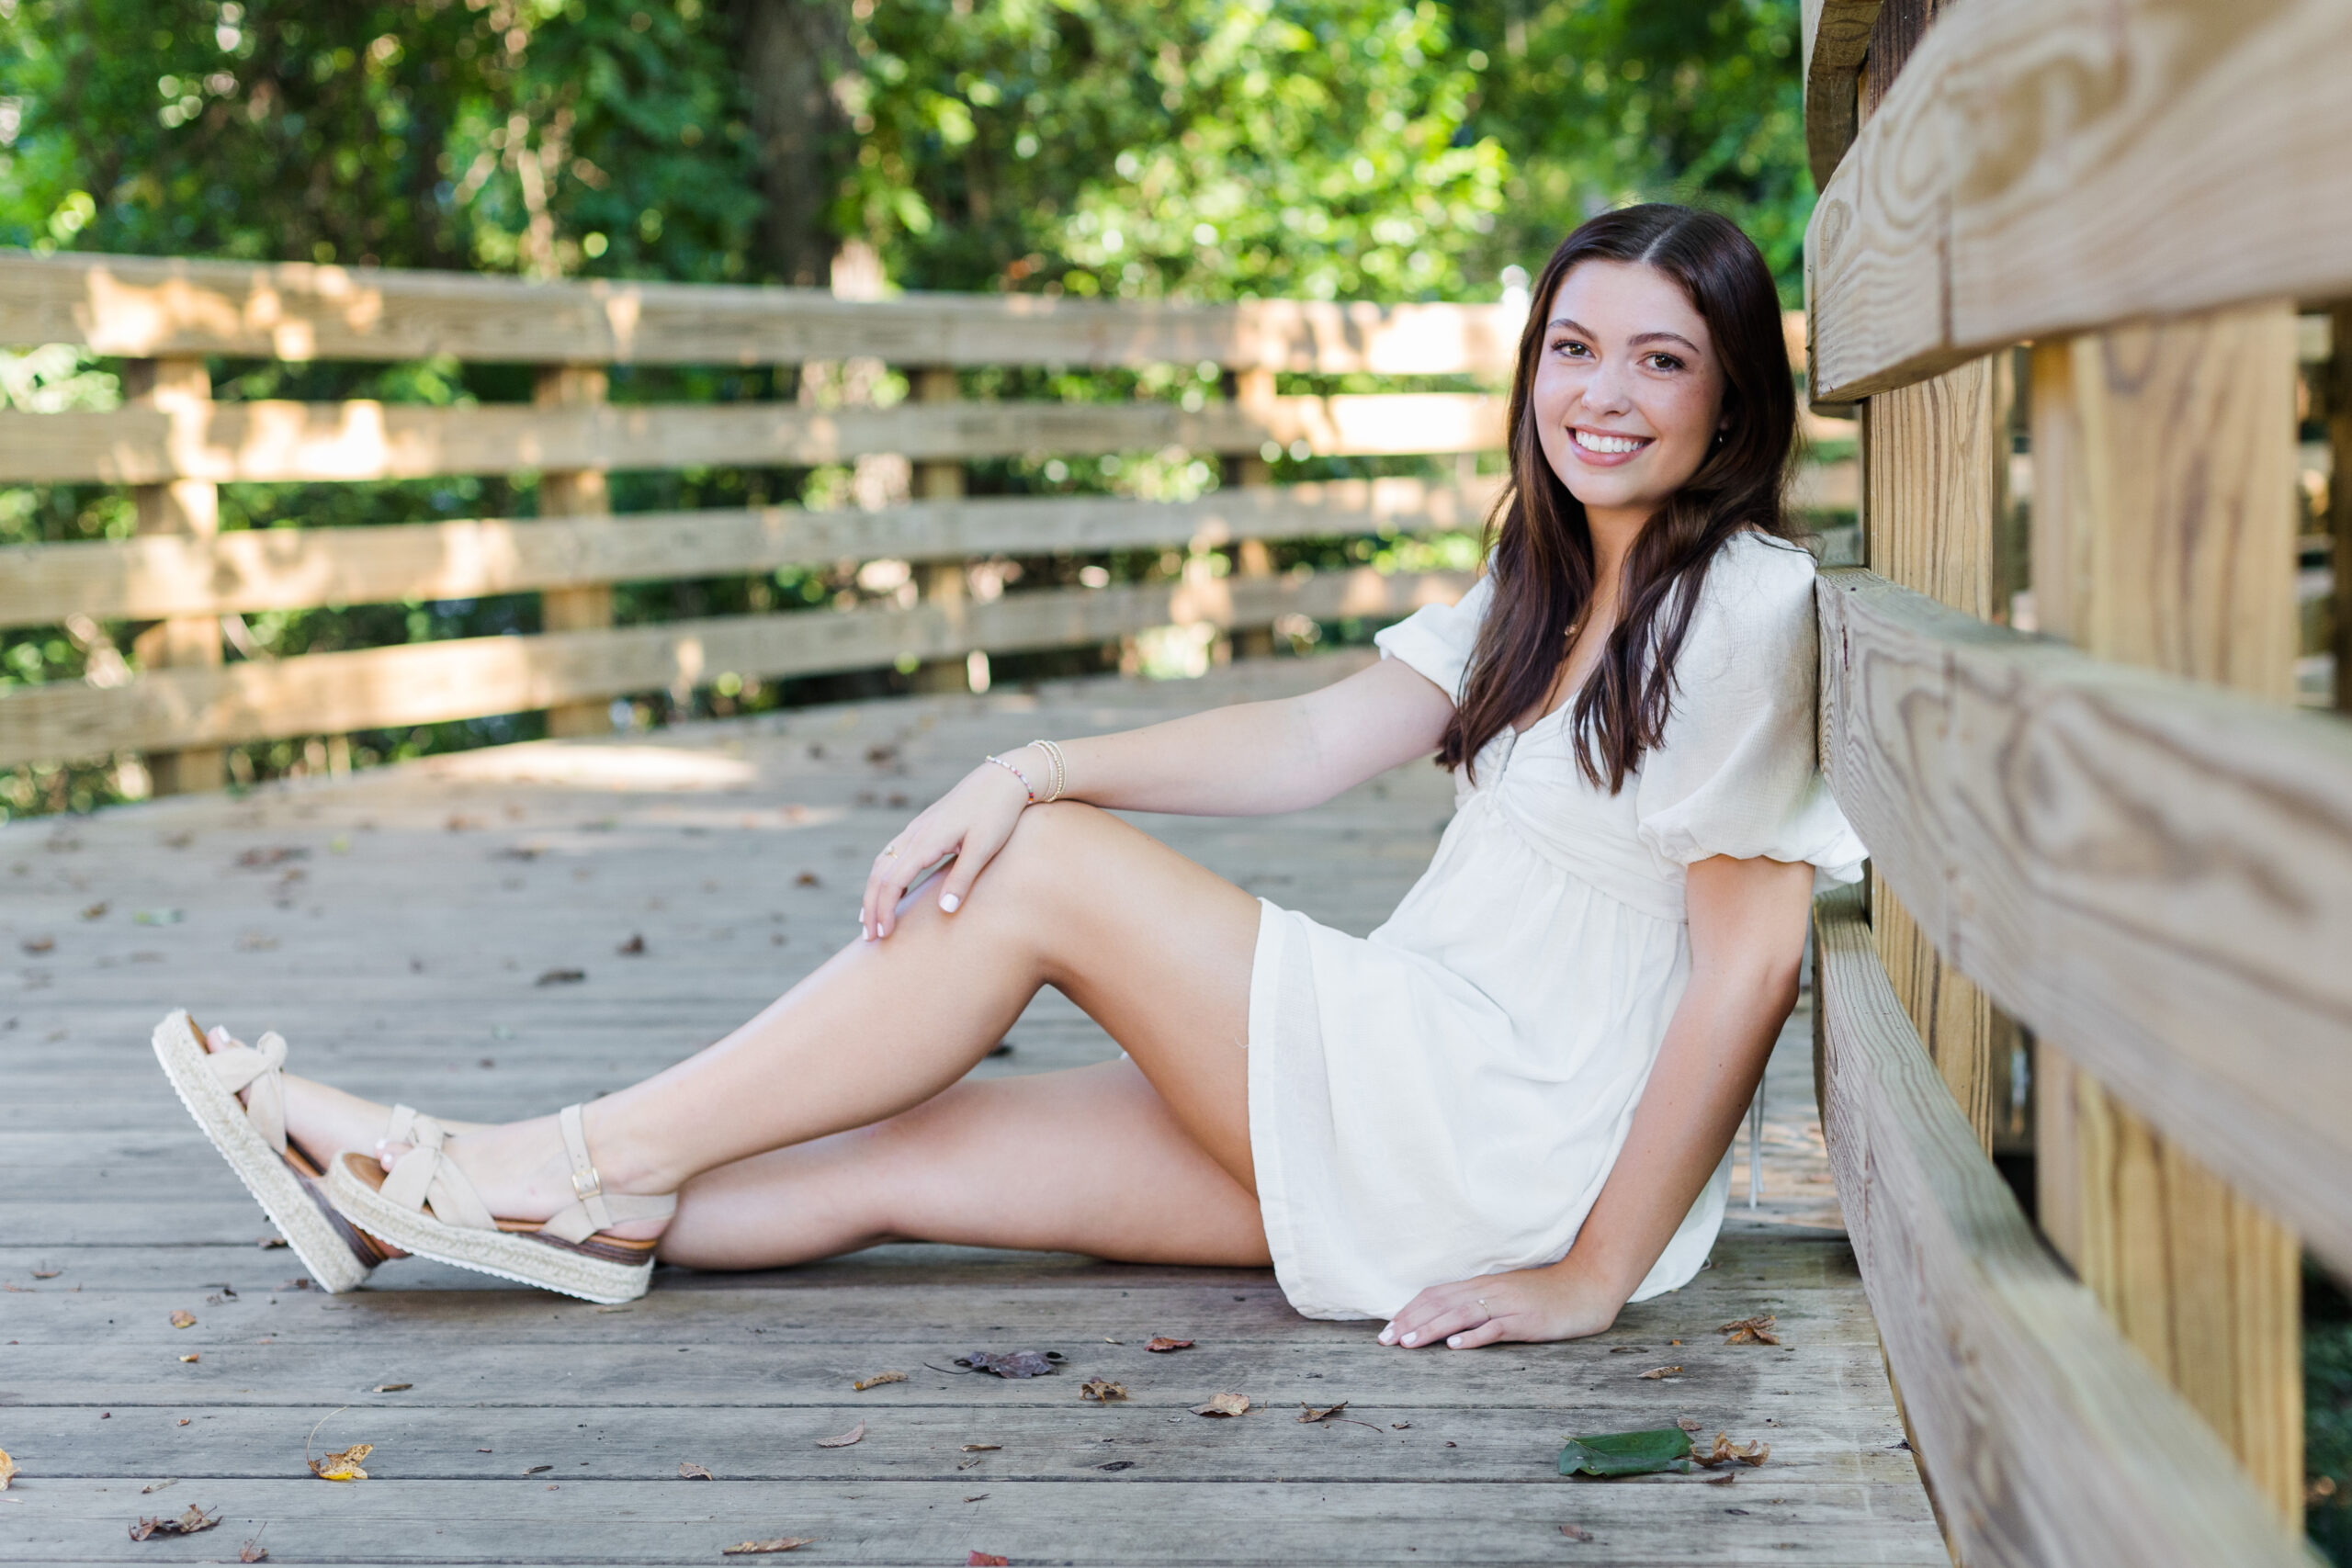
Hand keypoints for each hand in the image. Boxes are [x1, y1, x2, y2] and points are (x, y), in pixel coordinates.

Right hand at [858, 752, 1035, 939]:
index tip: (885, 935)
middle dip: (871, 906)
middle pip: (879, 874)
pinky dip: (883, 875)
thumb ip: (963, 879)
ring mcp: (916, 828)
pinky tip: (888, 889)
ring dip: (873, 891)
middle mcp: (914, 833)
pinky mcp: (923, 826)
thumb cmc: (996, 813)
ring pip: (882, 862)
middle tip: (870, 937)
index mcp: (926, 840)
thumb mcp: (983, 848)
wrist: (1003, 777)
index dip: (885, 909)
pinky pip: (892, 853)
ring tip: (869, 918)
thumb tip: (944, 910)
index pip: (893, 881)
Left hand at [1376, 1263, 1622, 1349]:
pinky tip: (1456, 1346)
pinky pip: (1496, 1327)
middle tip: (1385, 1341)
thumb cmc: (1546, 1295)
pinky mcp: (1526, 1320)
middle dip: (1410, 1322)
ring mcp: (1507, 1304)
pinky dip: (1475, 1336)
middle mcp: (1489, 1291)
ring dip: (1432, 1329)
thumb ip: (1479, 1305)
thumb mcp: (1506, 1296)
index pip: (1435, 1294)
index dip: (1409, 1311)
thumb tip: (1447, 1322)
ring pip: (1462, 1314)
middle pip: (1441, 1303)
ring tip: (1409, 1344)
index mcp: (1481, 1285)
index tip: (1387, 1329)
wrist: (1588, 1286)